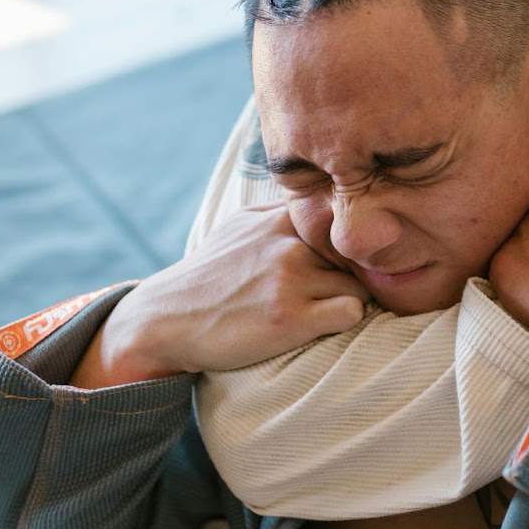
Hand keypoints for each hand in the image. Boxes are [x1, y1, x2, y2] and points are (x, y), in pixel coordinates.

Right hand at [71, 204, 368, 387]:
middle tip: (332, 294)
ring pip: (361, 284)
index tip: (343, 262)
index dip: (350, 244)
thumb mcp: (240, 227)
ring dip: (349, 300)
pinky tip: (320, 325)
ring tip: (319, 312)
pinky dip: (345, 321)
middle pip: (358, 255)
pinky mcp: (290, 317)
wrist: (167, 320)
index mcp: (281, 217)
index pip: (346, 219)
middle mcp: (289, 242)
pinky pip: (352, 312)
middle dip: (353, 274)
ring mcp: (291, 278)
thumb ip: (281, 214)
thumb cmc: (209, 276)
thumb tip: (318, 202)